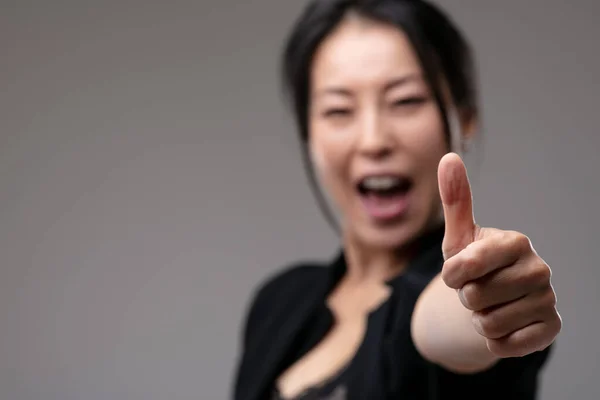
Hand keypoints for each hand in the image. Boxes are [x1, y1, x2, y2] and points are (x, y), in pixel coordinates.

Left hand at [437, 153, 561, 357]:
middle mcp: (539, 268)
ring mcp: (549, 300)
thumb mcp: (459, 237)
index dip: (451, 275)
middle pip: (474, 297)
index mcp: (516, 242)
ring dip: (478, 319)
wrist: (493, 299)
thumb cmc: (473, 264)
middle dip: (465, 298)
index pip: (465, 265)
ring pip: (487, 323)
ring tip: (489, 305)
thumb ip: (455, 200)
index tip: (455, 272)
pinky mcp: (551, 328)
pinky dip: (494, 340)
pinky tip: (503, 323)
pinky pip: (504, 345)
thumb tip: (449, 157)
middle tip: (477, 290)